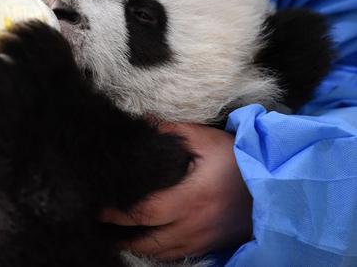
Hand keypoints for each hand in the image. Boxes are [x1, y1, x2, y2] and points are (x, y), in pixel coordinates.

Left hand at [101, 123, 252, 259]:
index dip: (116, 212)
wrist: (277, 186)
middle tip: (96, 224)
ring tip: (113, 234)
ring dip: (135, 245)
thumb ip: (172, 132)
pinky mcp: (210, 246)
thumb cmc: (240, 160)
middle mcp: (193, 226)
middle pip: (146, 240)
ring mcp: (202, 240)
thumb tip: (143, 122)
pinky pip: (176, 255)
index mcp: (190, 199)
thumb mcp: (207, 140)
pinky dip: (156, 251)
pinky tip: (145, 241)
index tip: (97, 206)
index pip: (143, 212)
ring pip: (160, 252)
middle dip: (118, 234)